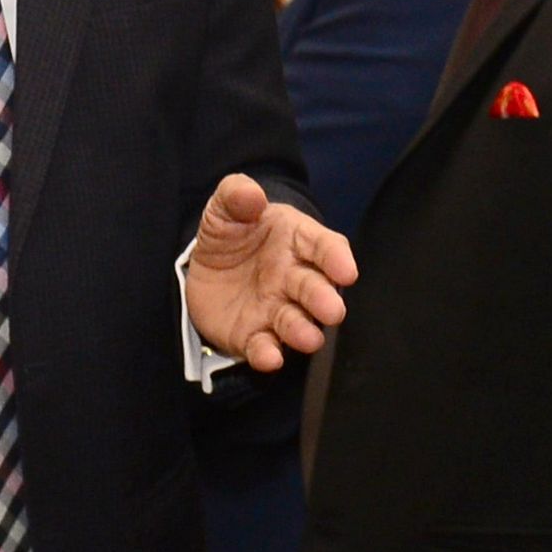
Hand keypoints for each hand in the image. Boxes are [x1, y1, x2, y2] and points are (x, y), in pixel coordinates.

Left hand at [185, 173, 355, 370]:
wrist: (204, 266)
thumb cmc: (231, 231)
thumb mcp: (227, 207)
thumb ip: (237, 195)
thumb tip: (250, 193)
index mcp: (296, 240)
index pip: (324, 246)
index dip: (336, 258)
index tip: (347, 271)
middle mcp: (293, 278)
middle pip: (315, 289)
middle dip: (325, 300)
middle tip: (332, 311)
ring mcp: (275, 309)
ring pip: (295, 322)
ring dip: (303, 331)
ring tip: (310, 339)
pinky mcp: (253, 335)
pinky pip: (263, 346)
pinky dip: (267, 354)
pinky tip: (269, 358)